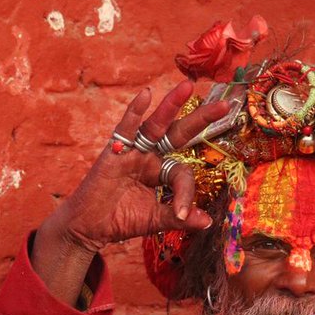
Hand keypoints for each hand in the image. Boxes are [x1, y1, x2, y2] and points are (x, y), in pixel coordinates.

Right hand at [40, 80, 228, 254]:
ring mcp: (133, 151)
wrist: (90, 227)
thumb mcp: (155, 220)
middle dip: (200, 120)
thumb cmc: (122, 220)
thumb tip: (207, 220)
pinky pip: (126, 128)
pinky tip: (146, 94)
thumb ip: (178, 218)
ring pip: (156, 125)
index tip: (183, 214)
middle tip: (224, 105)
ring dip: (171, 105)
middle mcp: (151, 156)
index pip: (183, 174)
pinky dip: (135, 111)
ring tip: (188, 87)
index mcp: (163, 172)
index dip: (185, 193)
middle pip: (179, 134)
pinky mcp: (114, 152)